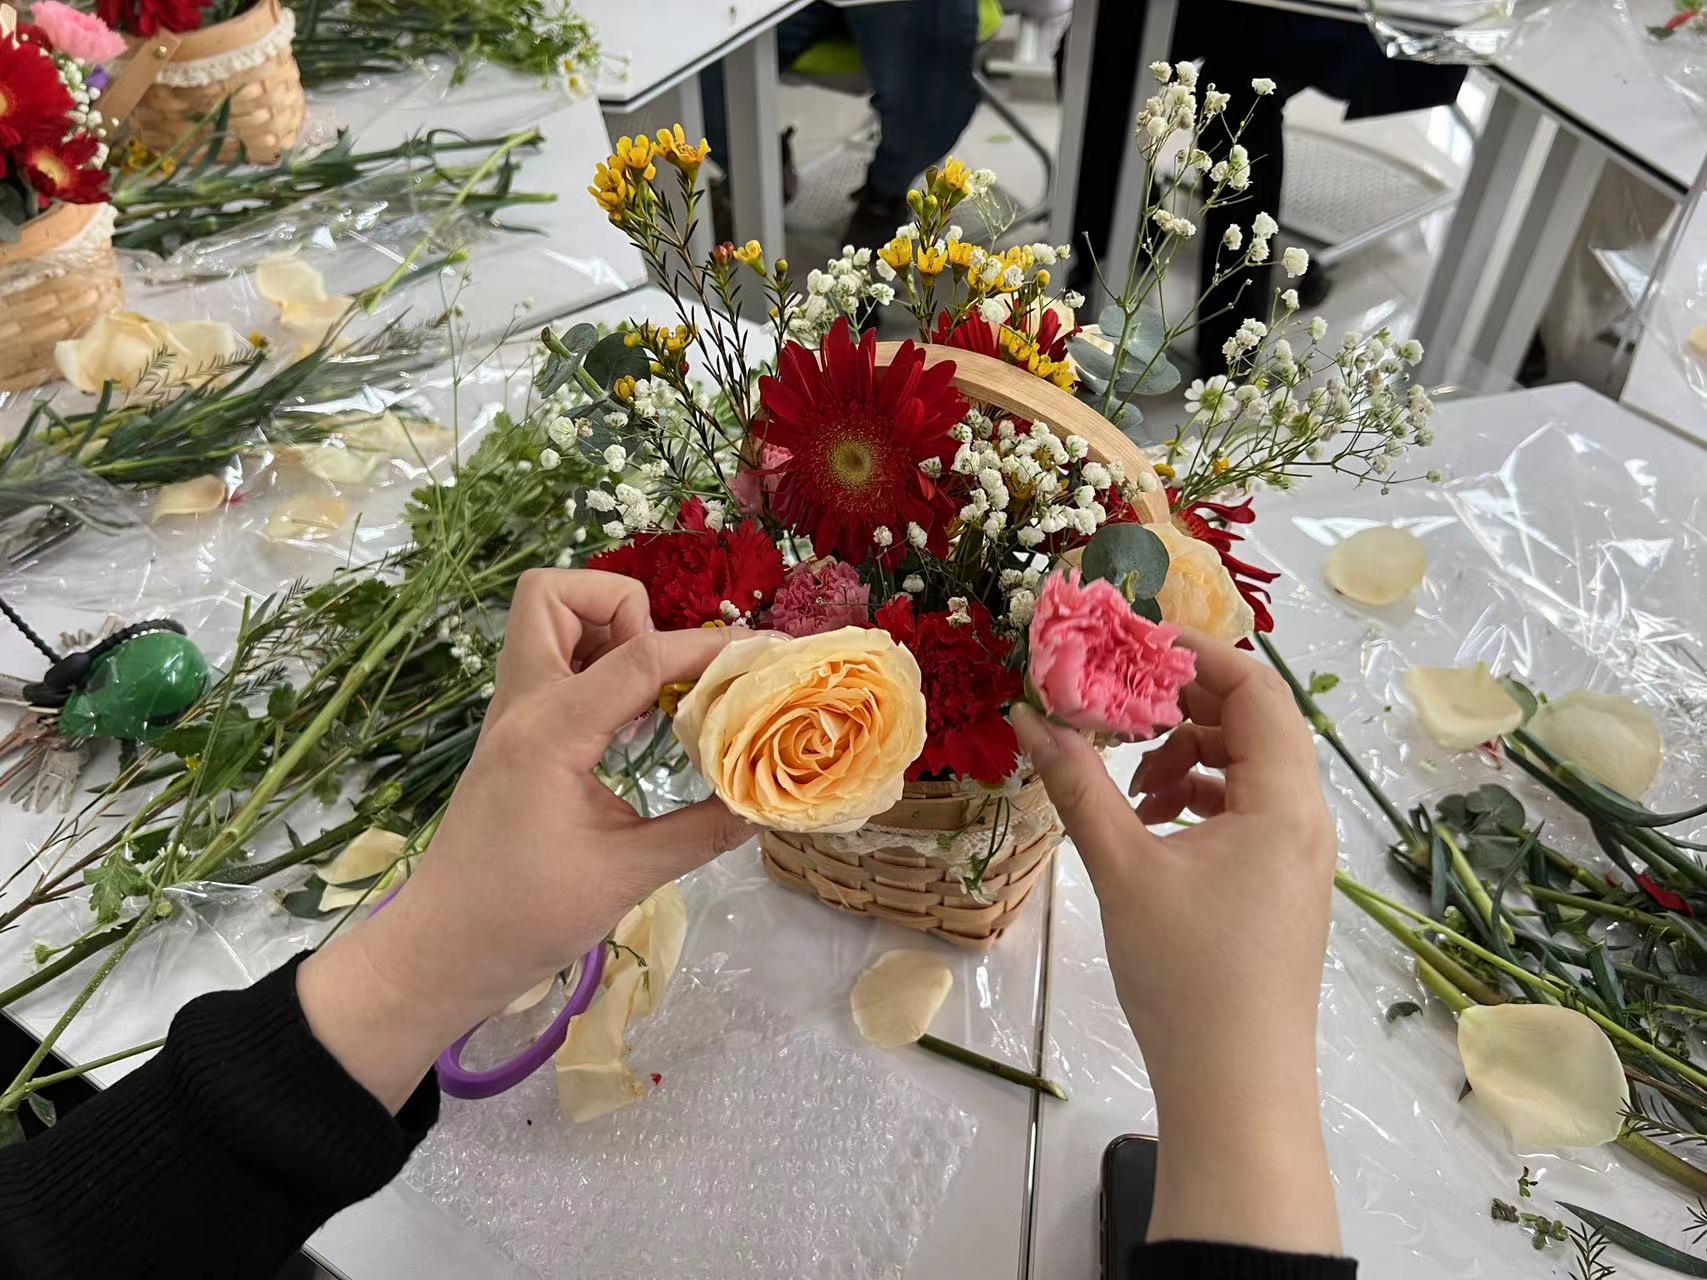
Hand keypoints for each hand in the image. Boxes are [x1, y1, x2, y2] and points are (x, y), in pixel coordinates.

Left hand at [299, 571, 753, 1108]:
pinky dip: (596, 670)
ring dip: (605, 633)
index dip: (708, 646)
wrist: (442, 950)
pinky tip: (631, 726)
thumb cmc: (524, 918)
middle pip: (555, 595)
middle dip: (623, 608)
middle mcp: (524, 705)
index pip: (638, 655)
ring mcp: (512, 717)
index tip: (765, 653)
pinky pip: (553, 667)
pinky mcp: (514, 737)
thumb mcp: (626, 877)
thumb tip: (763, 801)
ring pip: (545, 621)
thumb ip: (701, 832)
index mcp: (551, 731)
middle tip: (666, 671)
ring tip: (653, 695)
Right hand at [1011, 631, 1340, 1254]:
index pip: (1255, 688)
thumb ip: (1079, 785)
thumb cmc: (1188, 976)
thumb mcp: (1124, 870)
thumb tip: (1030, 717)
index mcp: (1284, 800)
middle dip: (1181, 705)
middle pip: (1254, 723)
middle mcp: (1305, 817)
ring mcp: (1298, 856)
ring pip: (1248, 769)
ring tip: (1129, 784)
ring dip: (1187, 755)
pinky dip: (1198, 799)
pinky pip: (1246, 812)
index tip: (1129, 645)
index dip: (1195, 654)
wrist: (1238, 1089)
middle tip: (1113, 706)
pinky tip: (1150, 826)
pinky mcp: (1282, 887)